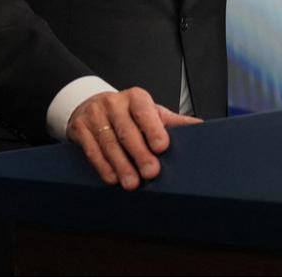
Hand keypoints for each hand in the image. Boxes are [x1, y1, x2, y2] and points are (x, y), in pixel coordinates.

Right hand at [66, 87, 200, 189]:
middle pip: (127, 131)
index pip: (145, 112)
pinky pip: (91, 150)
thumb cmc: (128, 113)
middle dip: (139, 153)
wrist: (90, 106)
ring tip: (132, 183)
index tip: (162, 147)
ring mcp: (95, 115)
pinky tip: (112, 178)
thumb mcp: (151, 113)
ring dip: (121, 165)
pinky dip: (103, 166)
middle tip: (151, 172)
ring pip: (109, 143)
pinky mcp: (79, 129)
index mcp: (136, 97)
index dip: (153, 129)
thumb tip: (202, 128)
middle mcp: (114, 103)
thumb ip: (173, 122)